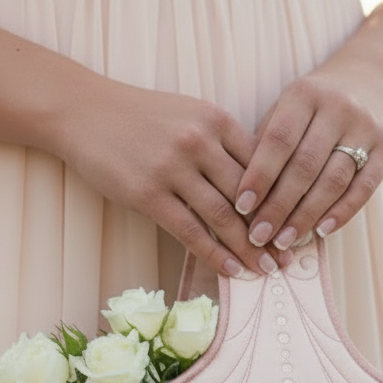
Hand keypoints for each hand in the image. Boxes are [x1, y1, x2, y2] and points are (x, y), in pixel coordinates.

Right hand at [57, 80, 290, 276]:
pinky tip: (232, 270)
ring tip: (267, 270)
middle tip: (291, 257)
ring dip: (249, 249)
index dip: (286, 198)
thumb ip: (226, 146)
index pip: (264, 165)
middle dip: (274, 230)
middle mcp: (199, 141)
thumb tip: (264, 188)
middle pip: (250, 195)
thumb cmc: (143, 118)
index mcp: (217, 120)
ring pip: (224, 217)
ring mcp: (172, 167)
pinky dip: (215, 254)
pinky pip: (190, 231)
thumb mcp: (191, 116)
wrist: (81, 111)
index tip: (301, 224)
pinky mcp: (148, 193)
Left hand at [233, 58, 382, 249]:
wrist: (376, 77)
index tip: (241, 208)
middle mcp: (338, 108)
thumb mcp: (290, 107)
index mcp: (304, 94)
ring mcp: (366, 129)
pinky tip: (321, 231)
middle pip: (305, 166)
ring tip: (284, 241)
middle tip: (259, 237)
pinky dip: (341, 213)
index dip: (259, 176)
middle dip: (279, 206)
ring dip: (306, 216)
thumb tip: (246, 197)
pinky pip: (363, 189)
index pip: (278, 140)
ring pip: (333, 181)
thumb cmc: (317, 103)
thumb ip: (269, 142)